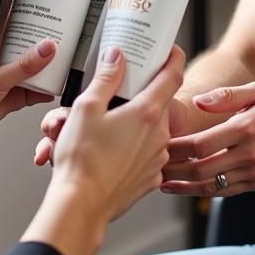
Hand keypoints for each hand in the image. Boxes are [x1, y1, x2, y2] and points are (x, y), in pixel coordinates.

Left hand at [0, 40, 55, 155]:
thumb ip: (24, 65)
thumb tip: (46, 48)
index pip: (15, 36)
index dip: (31, 31)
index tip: (48, 26)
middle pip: (26, 56)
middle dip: (42, 53)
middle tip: (59, 45)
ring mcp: (5, 84)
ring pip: (31, 75)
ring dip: (44, 72)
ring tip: (60, 64)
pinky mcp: (10, 101)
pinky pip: (31, 94)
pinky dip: (43, 92)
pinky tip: (52, 88)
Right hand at [49, 44, 185, 220]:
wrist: (81, 205)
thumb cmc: (81, 159)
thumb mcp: (86, 108)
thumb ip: (106, 78)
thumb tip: (117, 56)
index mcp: (147, 112)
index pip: (173, 74)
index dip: (173, 57)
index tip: (170, 49)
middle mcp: (160, 134)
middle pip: (160, 102)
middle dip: (144, 94)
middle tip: (123, 91)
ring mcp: (158, 157)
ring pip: (154, 128)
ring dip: (138, 122)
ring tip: (110, 125)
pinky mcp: (151, 176)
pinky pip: (149, 152)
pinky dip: (136, 146)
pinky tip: (113, 150)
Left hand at [161, 82, 254, 196]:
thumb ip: (228, 95)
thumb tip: (199, 101)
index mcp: (246, 129)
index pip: (201, 144)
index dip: (176, 148)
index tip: (157, 143)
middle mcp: (249, 155)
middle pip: (201, 168)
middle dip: (173, 169)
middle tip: (150, 164)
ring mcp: (253, 173)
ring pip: (210, 185)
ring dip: (182, 185)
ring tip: (159, 181)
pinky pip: (224, 192)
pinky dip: (201, 192)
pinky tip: (184, 188)